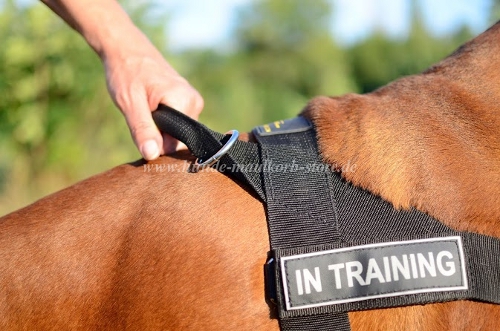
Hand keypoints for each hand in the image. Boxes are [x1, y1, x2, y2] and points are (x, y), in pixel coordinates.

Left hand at [103, 32, 203, 159]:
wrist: (126, 49)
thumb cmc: (126, 72)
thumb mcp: (130, 103)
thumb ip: (143, 130)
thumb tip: (153, 155)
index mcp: (185, 101)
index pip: (177, 143)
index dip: (157, 145)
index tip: (141, 134)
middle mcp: (195, 102)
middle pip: (179, 139)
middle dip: (158, 138)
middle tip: (139, 118)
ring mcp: (193, 102)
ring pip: (177, 133)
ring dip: (158, 130)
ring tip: (144, 111)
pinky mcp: (187, 102)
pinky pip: (177, 124)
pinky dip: (161, 124)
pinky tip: (150, 109)